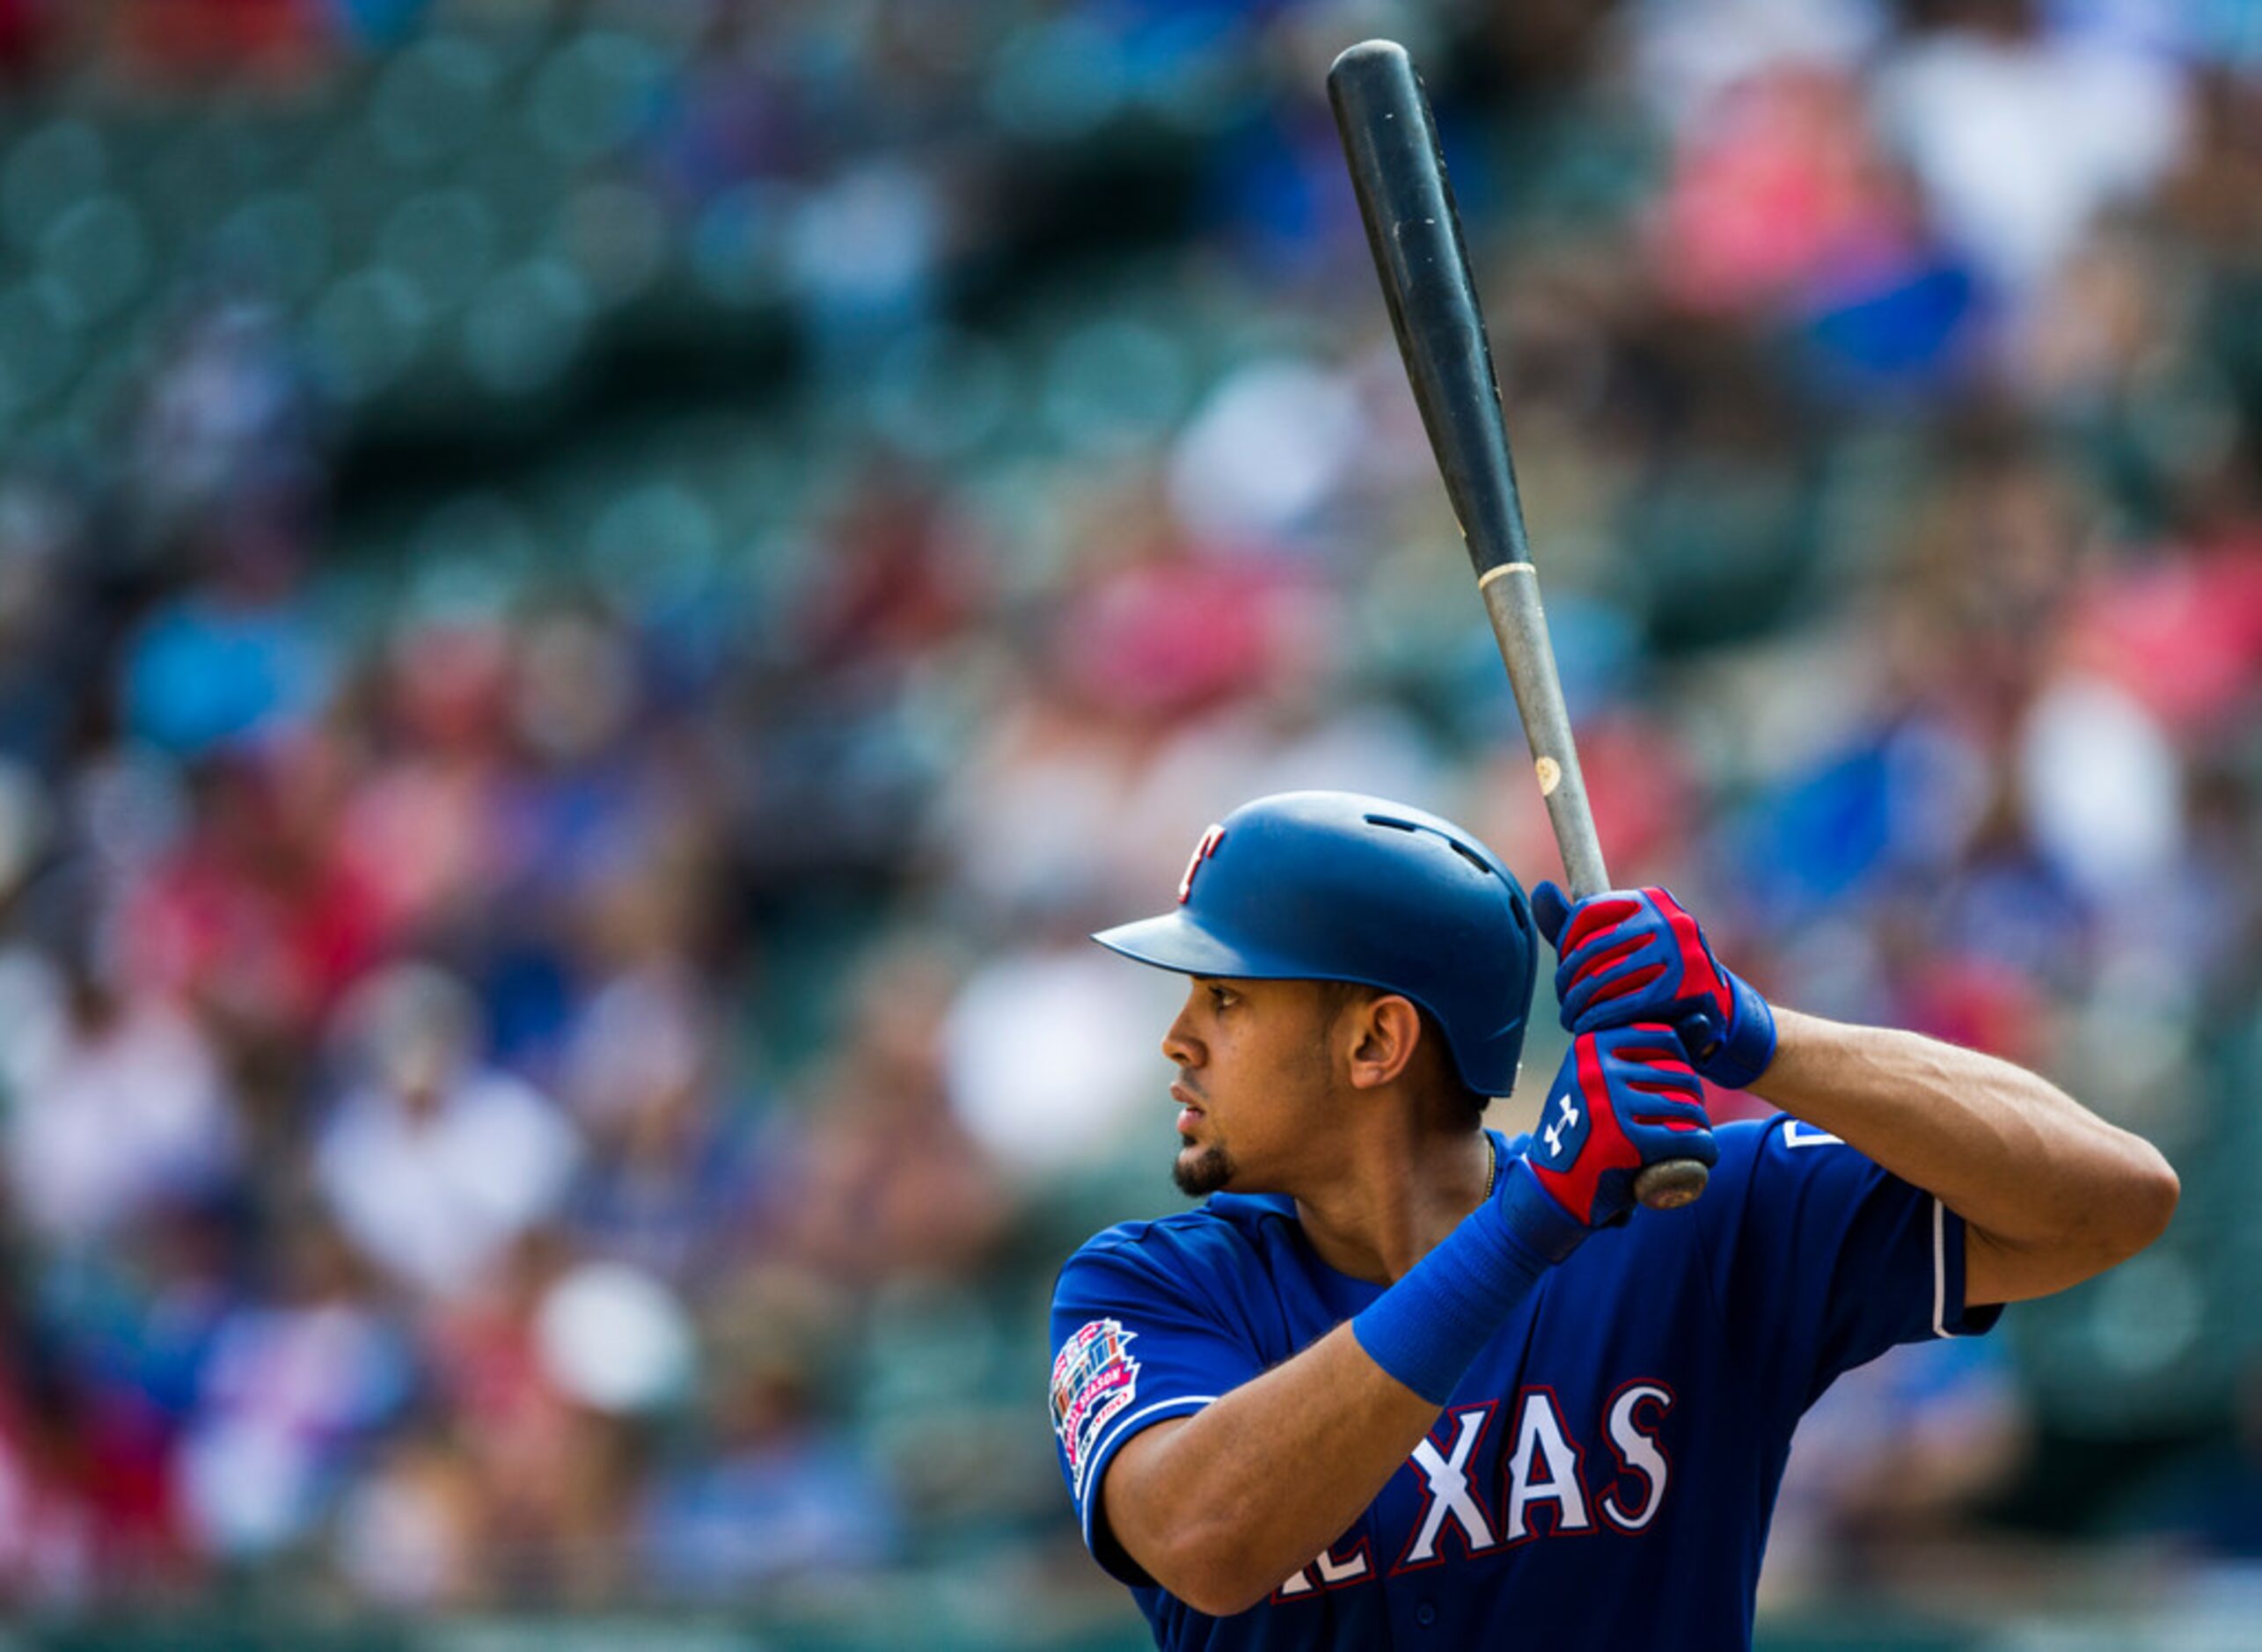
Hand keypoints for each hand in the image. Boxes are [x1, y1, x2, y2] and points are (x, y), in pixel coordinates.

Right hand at [1502, 1024, 1715, 1241]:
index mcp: (1589, 1047)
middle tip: (1688, 1122)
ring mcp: (1610, 1104)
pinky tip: (1703, 1158)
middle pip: (1680, 1074)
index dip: (1680, 1064)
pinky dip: (1705, 1150)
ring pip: (1688, 1106)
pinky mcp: (1626, 1142)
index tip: (1673, 1088)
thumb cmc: (1586, 1129)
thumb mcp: (1602, 1081)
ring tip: (1694, 1138)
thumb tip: (1705, 1018)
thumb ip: (1646, 1052)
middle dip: (1693, 1100)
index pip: (1664, 1038)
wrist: (1552, 1188)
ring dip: (1700, 1126)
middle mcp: (1596, 1069)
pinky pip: (1688, 1138)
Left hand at [1531, 882, 1776, 1088]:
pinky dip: (1598, 1018)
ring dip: (1579, 1004)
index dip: (1566, 945)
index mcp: (1652, 899)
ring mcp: (1680, 952)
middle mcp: (1669, 918)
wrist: (1716, 1013)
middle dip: (1569, 981)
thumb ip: (1576, 924)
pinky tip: (1587, 1028)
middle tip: (1566, 1005)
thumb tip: (1541, 890)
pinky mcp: (1683, 989)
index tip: (1564, 972)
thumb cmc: (1655, 975)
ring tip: (1572, 1019)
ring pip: (1604, 977)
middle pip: (1593, 948)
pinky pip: (1623, 1003)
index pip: (1587, 912)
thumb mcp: (1618, 944)